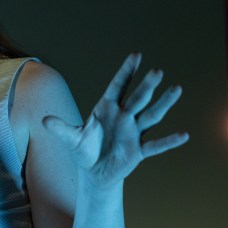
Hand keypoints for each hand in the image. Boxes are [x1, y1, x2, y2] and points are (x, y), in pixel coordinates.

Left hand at [43, 53, 187, 187]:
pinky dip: (169, 141)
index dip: (126, 72)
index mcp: (106, 109)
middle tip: (157, 71)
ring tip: (177, 89)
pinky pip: (156, 145)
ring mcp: (133, 132)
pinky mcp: (139, 150)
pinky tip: (184, 136)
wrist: (94, 171)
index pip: (118, 86)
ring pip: (151, 116)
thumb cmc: (84, 150)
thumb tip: (43, 120)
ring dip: (163, 104)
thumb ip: (60, 128)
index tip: (136, 55)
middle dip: (146, 86)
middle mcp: (124, 117)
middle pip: (137, 99)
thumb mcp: (71, 139)